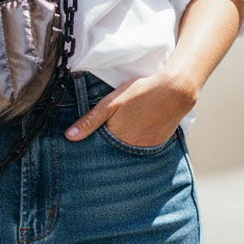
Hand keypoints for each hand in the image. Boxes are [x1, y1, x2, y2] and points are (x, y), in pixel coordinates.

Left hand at [64, 72, 197, 146]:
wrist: (175, 91)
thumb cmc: (141, 93)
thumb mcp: (111, 103)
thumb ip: (90, 121)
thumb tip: (69, 137)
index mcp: (118, 140)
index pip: (100, 151)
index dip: (93, 146)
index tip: (86, 146)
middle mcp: (133, 149)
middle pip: (114, 152)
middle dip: (108, 147)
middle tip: (108, 131)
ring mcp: (148, 148)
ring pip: (129, 150)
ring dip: (123, 144)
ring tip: (123, 129)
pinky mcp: (159, 143)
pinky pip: (143, 147)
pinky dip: (137, 140)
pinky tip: (137, 128)